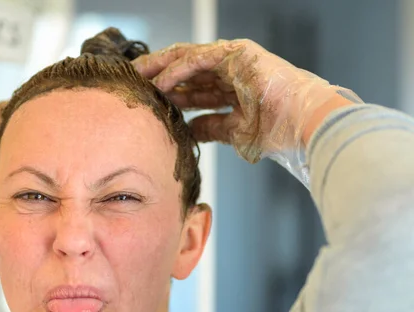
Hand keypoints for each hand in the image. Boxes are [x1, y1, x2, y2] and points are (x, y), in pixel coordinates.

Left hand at [133, 40, 360, 184]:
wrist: (306, 126)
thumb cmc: (279, 131)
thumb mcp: (235, 133)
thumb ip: (211, 127)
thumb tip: (187, 132)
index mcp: (231, 88)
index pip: (192, 88)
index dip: (168, 93)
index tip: (144, 102)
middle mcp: (230, 71)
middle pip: (184, 70)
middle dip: (156, 76)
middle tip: (131, 83)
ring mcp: (234, 60)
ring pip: (187, 60)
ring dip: (160, 69)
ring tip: (135, 77)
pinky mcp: (238, 54)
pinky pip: (199, 60)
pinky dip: (178, 70)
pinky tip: (159, 82)